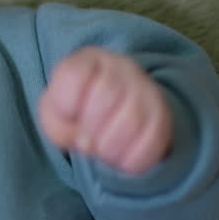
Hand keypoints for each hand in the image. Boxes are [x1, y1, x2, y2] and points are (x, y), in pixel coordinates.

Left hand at [38, 46, 172, 174]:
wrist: (119, 112)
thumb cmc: (78, 109)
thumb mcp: (55, 113)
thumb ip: (58, 124)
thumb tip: (86, 141)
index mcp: (88, 60)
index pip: (74, 75)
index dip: (66, 103)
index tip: (68, 112)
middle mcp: (122, 67)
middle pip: (103, 98)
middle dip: (89, 128)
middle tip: (86, 136)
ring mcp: (146, 89)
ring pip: (130, 121)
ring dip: (109, 148)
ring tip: (103, 148)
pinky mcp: (163, 115)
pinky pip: (151, 142)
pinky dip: (130, 159)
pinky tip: (122, 157)